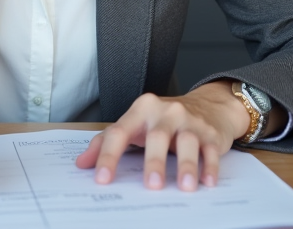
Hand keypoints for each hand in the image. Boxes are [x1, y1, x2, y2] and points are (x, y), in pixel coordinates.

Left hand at [73, 81, 248, 190]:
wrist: (208, 105)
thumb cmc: (163, 120)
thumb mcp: (134, 124)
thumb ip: (107, 141)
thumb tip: (82, 163)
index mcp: (141, 110)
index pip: (120, 132)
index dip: (109, 156)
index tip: (102, 178)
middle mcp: (165, 112)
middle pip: (157, 136)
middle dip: (154, 161)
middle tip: (151, 185)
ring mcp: (190, 121)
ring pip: (187, 142)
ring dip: (186, 165)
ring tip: (184, 187)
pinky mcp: (210, 133)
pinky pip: (210, 150)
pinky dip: (210, 166)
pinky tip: (207, 182)